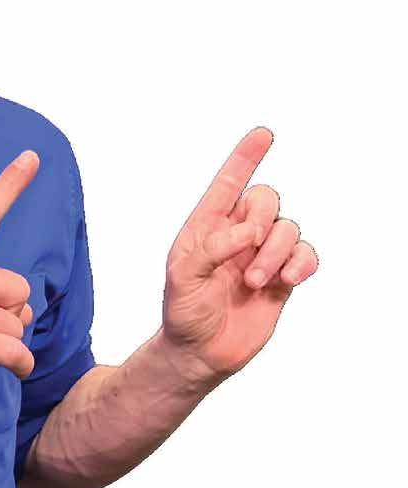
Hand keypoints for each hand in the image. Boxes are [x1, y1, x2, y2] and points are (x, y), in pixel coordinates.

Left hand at [161, 127, 317, 381]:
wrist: (200, 353)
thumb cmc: (183, 311)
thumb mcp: (182, 276)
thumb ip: (210, 248)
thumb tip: (246, 232)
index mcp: (207, 225)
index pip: (229, 182)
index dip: (246, 157)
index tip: (263, 134)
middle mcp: (236, 234)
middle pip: (266, 198)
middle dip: (261, 218)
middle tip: (247, 250)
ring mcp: (261, 254)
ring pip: (288, 227)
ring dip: (276, 251)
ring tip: (255, 281)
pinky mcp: (282, 277)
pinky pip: (306, 254)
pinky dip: (302, 262)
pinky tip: (287, 279)